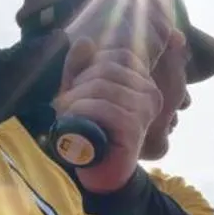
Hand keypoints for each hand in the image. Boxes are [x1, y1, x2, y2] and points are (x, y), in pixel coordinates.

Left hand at [54, 35, 162, 193]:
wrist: (100, 172)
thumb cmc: (90, 132)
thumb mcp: (80, 93)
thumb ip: (80, 67)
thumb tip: (84, 42)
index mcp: (142, 81)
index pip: (119, 54)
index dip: (90, 65)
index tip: (76, 88)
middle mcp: (150, 93)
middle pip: (108, 68)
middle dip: (78, 84)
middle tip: (64, 104)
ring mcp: (145, 111)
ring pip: (103, 87)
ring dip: (76, 99)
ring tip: (65, 114)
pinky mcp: (135, 128)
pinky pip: (105, 108)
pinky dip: (83, 112)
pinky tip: (74, 122)